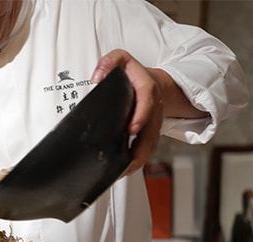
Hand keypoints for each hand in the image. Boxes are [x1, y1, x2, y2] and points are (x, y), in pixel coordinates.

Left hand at [91, 50, 163, 175]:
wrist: (154, 82)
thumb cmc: (134, 74)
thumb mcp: (121, 59)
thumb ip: (109, 62)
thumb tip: (97, 77)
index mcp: (147, 89)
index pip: (147, 103)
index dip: (141, 117)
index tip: (131, 129)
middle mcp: (154, 108)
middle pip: (151, 132)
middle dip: (140, 149)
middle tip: (127, 163)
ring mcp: (155, 122)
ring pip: (152, 144)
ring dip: (140, 159)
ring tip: (124, 171)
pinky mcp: (152, 132)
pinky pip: (149, 148)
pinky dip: (140, 159)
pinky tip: (126, 168)